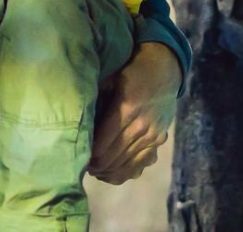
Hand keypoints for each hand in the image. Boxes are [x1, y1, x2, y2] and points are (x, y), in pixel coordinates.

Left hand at [87, 42, 180, 184]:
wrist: (166, 69)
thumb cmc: (133, 71)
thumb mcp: (112, 78)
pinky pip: (139, 166)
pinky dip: (123, 173)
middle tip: (83, 164)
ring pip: (125, 165)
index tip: (78, 154)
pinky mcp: (159, 141)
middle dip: (95, 165)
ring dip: (107, 171)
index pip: (102, 144)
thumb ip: (96, 99)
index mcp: (127, 109)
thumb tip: (76, 121)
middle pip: (112, 158)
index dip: (88, 154)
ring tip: (94, 168)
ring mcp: (153, 136)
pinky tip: (110, 172)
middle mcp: (142, 126)